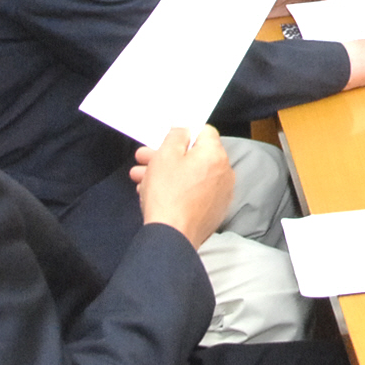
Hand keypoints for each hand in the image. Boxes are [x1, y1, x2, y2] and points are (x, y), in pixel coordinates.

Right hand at [133, 126, 232, 247]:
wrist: (172, 236)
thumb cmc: (167, 194)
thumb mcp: (165, 156)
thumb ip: (177, 136)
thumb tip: (185, 129)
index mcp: (216, 154)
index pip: (205, 132)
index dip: (183, 133)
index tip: (164, 140)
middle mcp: (224, 172)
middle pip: (194, 156)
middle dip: (166, 156)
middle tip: (143, 159)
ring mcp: (221, 194)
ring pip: (191, 175)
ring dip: (166, 174)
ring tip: (140, 178)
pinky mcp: (213, 211)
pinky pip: (195, 193)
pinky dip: (178, 190)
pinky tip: (154, 193)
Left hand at [271, 0, 331, 15]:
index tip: (331, 6)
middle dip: (325, 5)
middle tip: (332, 15)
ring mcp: (292, 1)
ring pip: (311, 7)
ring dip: (318, 13)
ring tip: (325, 20)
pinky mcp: (286, 11)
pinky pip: (301, 15)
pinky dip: (308, 19)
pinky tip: (311, 23)